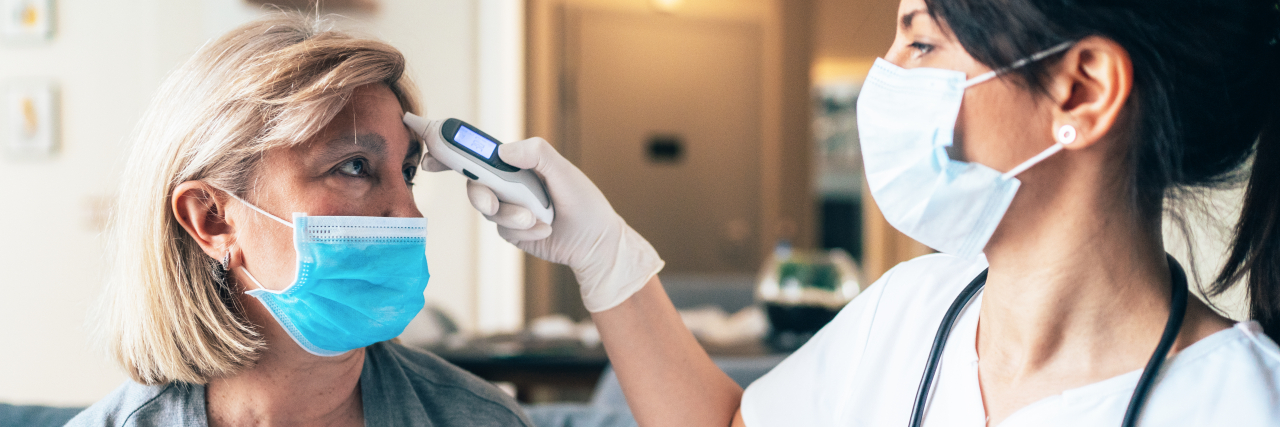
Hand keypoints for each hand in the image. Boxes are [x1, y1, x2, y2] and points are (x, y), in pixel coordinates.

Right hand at [425, 137, 663, 311]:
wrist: (596, 242)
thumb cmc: (584, 202)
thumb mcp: (564, 172)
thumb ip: (537, 154)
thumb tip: (503, 150)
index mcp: (516, 162)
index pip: (477, 152)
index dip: (449, 149)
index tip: (429, 151)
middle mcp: (507, 183)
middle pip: (474, 182)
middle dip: (480, 193)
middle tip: (491, 200)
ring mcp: (507, 207)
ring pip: (488, 209)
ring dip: (512, 215)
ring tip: (538, 218)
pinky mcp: (511, 230)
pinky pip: (503, 229)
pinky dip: (523, 230)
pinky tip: (545, 229)